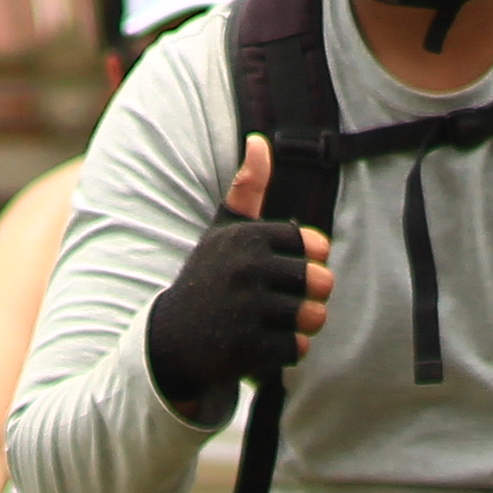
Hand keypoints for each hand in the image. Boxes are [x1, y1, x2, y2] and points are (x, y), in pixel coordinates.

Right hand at [141, 135, 329, 418]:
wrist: (170, 339)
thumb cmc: (208, 278)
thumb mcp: (222, 231)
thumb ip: (247, 188)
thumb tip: (260, 141)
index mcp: (245, 237)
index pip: (313, 244)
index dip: (306, 260)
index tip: (283, 268)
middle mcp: (245, 269)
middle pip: (321, 281)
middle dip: (311, 296)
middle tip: (282, 301)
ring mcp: (246, 310)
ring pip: (315, 316)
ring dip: (302, 325)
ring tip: (275, 322)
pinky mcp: (247, 349)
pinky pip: (298, 348)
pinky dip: (286, 351)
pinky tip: (262, 345)